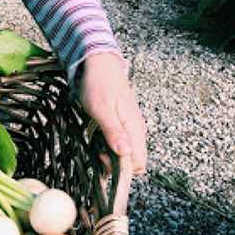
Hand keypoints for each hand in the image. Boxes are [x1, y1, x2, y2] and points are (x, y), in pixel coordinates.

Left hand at [78, 52, 146, 175]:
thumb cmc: (99, 86)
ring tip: (95, 142)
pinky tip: (98, 137)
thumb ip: (113, 132)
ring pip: (127, 152)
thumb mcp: (101, 110)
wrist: (100, 65)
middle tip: (96, 151)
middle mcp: (137, 130)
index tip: (102, 158)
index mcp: (134, 128)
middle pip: (133, 161)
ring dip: (111, 154)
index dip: (121, 169)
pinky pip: (122, 142)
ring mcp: (131, 127)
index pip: (138, 163)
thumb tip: (125, 153)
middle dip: (115, 163)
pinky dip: (110, 144)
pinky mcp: (124, 123)